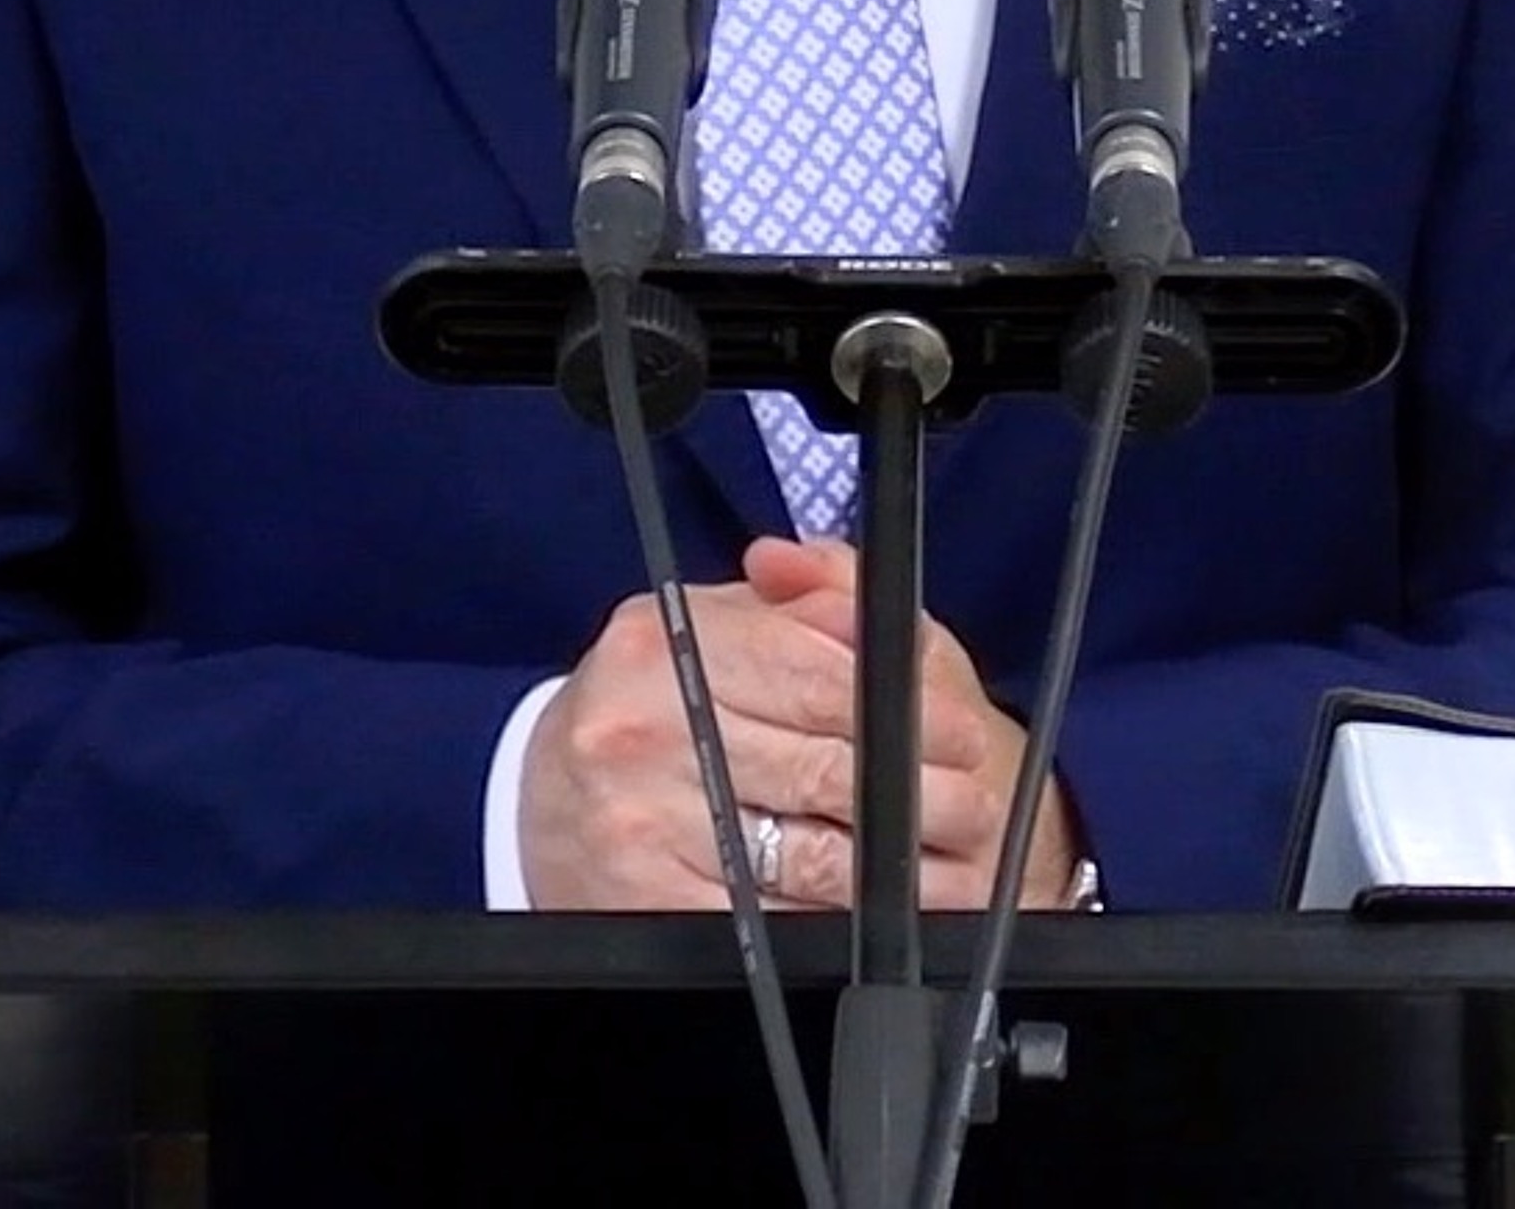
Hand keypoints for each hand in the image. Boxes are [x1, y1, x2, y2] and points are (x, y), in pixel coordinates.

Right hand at [516, 536, 1077, 911]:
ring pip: (804, 850)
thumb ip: (804, 600)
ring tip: (951, 860)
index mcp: (663, 642)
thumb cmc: (650, 700)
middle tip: (970, 800)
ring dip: (896, 866)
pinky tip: (881, 913)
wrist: (544, 792)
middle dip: (916, 789)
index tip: (957, 730)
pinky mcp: (642, 900)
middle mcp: (643, 725)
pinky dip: (833, 918)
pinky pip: (767, 916)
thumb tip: (868, 596)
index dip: (901, 704)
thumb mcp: (714, 625)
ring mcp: (640, 819)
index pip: (812, 669)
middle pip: (820, 764)